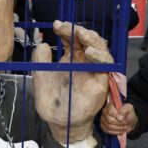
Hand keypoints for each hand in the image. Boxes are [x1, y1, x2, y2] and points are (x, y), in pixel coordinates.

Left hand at [32, 20, 112, 145]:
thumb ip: (41, 60)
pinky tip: (89, 52)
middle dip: (78, 30)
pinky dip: (99, 56)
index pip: (72, 38)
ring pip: (100, 48)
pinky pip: (106, 65)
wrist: (58, 122)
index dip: (66, 29)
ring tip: (80, 34)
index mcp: (71, 59)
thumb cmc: (52, 101)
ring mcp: (94, 71)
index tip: (55, 24)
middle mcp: (84, 62)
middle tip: (66, 26)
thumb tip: (42, 45)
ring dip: (91, 38)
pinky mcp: (101, 82)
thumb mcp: (41, 76)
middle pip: (88, 40)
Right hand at [100, 103, 137, 134]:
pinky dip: (115, 132)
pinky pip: (107, 131)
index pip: (110, 111)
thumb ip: (124, 110)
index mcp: (109, 105)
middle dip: (119, 123)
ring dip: (118, 128)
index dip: (117, 115)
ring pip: (109, 126)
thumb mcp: (129, 109)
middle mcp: (104, 111)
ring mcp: (102, 119)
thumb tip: (119, 118)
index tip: (123, 117)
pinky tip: (120, 130)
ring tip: (123, 127)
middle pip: (109, 120)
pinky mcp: (103, 126)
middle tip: (125, 123)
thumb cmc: (128, 114)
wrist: (129, 122)